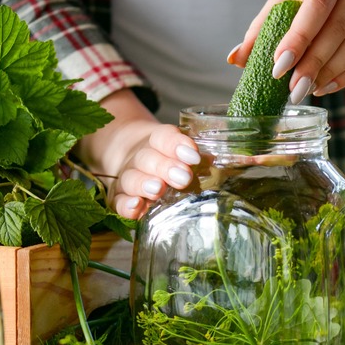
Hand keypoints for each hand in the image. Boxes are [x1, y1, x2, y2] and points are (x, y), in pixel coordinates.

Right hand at [75, 89, 199, 219]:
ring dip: (144, 184)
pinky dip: (125, 205)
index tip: (194, 157)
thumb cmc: (168, 160)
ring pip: (132, 178)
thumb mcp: (182, 153)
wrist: (132, 158)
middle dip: (165, 168)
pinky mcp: (118, 196)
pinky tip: (135, 207)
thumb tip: (226, 161)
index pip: (163, 137)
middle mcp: (140, 158)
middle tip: (183, 178)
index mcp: (157, 142)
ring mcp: (127, 177)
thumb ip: (199, 158)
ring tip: (158, 189)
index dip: (177, 145)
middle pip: (148, 159)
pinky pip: (118, 201)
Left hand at [227, 0, 344, 102]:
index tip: (278, 67)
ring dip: (331, 73)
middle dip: (313, 63)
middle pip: (338, 28)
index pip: (316, 6)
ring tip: (306, 90)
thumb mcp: (284, 2)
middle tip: (292, 89)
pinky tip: (326, 87)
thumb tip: (235, 60)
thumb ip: (261, 30)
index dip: (298, 39)